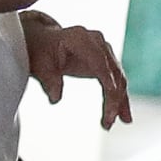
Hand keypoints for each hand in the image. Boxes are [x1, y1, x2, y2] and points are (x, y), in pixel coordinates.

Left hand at [22, 11, 133, 126]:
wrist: (43, 42)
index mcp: (81, 39)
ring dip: (120, 101)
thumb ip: (48, 79)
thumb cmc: (39, 51)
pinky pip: (116, 82)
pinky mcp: (106, 63)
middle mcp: (97, 43)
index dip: (107, 77)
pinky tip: (121, 115)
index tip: (112, 93)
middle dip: (114, 97)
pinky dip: (118, 99)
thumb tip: (54, 98)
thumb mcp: (39, 65)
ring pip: (119, 79)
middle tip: (110, 119)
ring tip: (121, 121)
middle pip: (113, 72)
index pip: (99, 60)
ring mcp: (104, 52)